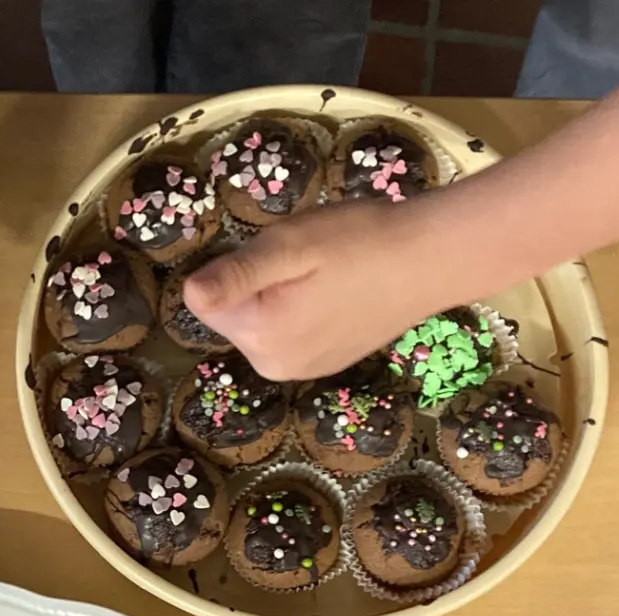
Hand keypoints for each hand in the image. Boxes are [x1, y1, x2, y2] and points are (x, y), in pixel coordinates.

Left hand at [185, 200, 447, 380]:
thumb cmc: (359, 242)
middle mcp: (274, 366)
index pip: (207, 298)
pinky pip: (291, 332)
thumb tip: (187, 294)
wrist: (430, 261)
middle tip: (306, 260)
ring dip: (281, 295)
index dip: (236, 266)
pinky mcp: (326, 364)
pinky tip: (339, 291)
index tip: (278, 254)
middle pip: (235, 313)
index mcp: (259, 337)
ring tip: (325, 273)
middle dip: (259, 282)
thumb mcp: (290, 246)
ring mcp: (302, 370)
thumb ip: (237, 273)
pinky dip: (304, 310)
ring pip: (263, 321)